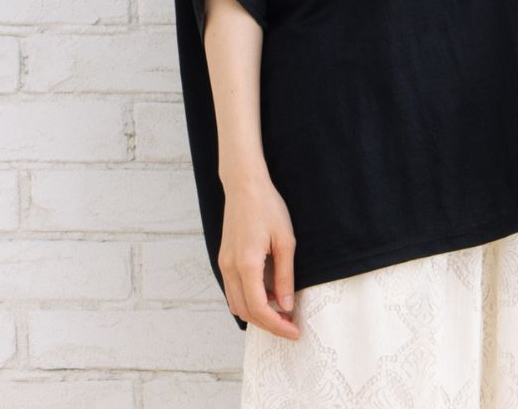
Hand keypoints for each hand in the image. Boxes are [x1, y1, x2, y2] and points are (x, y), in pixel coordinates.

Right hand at [218, 173, 300, 339]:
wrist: (245, 185)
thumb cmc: (267, 207)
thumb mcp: (285, 241)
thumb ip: (285, 276)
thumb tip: (286, 305)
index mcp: (246, 264)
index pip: (259, 309)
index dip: (277, 325)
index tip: (294, 331)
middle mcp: (229, 268)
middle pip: (245, 312)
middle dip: (268, 324)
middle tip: (290, 325)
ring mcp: (223, 264)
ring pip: (236, 304)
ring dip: (257, 313)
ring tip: (281, 310)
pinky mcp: (224, 259)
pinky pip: (233, 290)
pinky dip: (249, 299)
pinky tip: (267, 294)